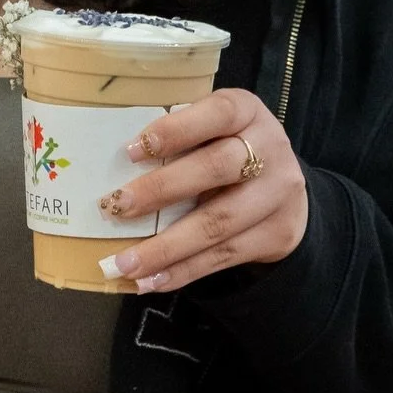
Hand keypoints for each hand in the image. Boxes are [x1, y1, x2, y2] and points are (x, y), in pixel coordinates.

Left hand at [94, 89, 307, 293]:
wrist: (284, 190)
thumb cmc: (228, 149)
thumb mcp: (213, 129)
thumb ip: (177, 136)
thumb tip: (108, 163)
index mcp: (247, 112)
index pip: (217, 113)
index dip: (175, 130)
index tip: (130, 150)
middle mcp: (270, 149)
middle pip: (216, 169)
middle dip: (161, 189)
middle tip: (115, 207)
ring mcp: (277, 194)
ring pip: (218, 223)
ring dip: (165, 248)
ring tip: (124, 263)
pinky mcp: (277, 234)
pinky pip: (224, 256)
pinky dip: (182, 271)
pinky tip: (150, 281)